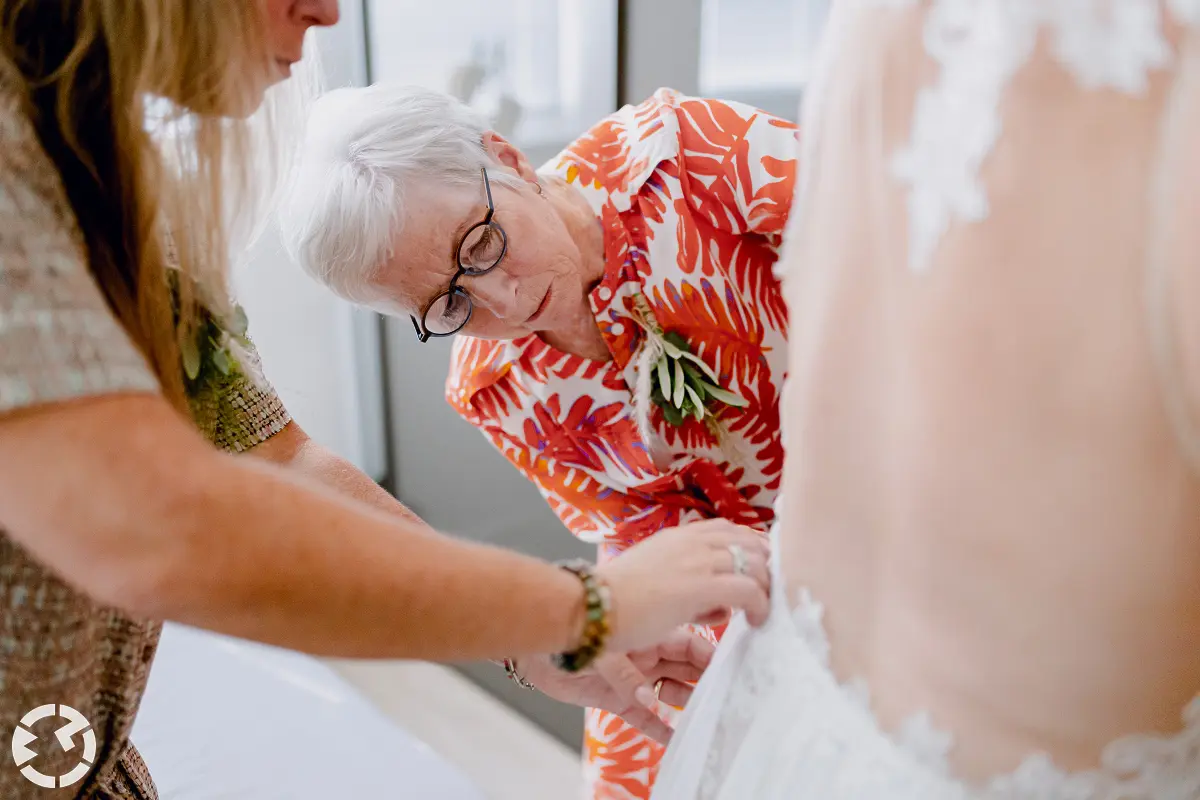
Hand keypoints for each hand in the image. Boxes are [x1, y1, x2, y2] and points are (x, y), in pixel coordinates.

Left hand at [517, 629, 713, 743]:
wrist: (536, 647)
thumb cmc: (571, 635)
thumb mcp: (604, 649)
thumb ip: (627, 676)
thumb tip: (648, 701)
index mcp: (650, 634)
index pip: (691, 647)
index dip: (710, 659)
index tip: (731, 671)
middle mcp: (648, 656)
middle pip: (687, 671)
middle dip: (706, 683)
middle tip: (727, 699)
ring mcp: (635, 679)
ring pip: (671, 694)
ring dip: (687, 706)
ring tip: (706, 721)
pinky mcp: (618, 701)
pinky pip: (646, 719)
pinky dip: (661, 730)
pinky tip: (676, 742)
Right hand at [597, 519, 770, 652]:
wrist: (592, 606)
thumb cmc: (614, 600)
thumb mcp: (653, 577)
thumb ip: (685, 581)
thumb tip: (716, 603)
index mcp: (678, 536)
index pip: (729, 529)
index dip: (750, 548)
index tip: (758, 570)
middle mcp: (692, 541)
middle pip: (749, 543)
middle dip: (765, 567)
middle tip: (768, 593)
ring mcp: (698, 560)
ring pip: (755, 564)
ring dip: (765, 588)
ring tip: (762, 610)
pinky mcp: (702, 585)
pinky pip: (749, 589)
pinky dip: (760, 604)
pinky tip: (755, 621)